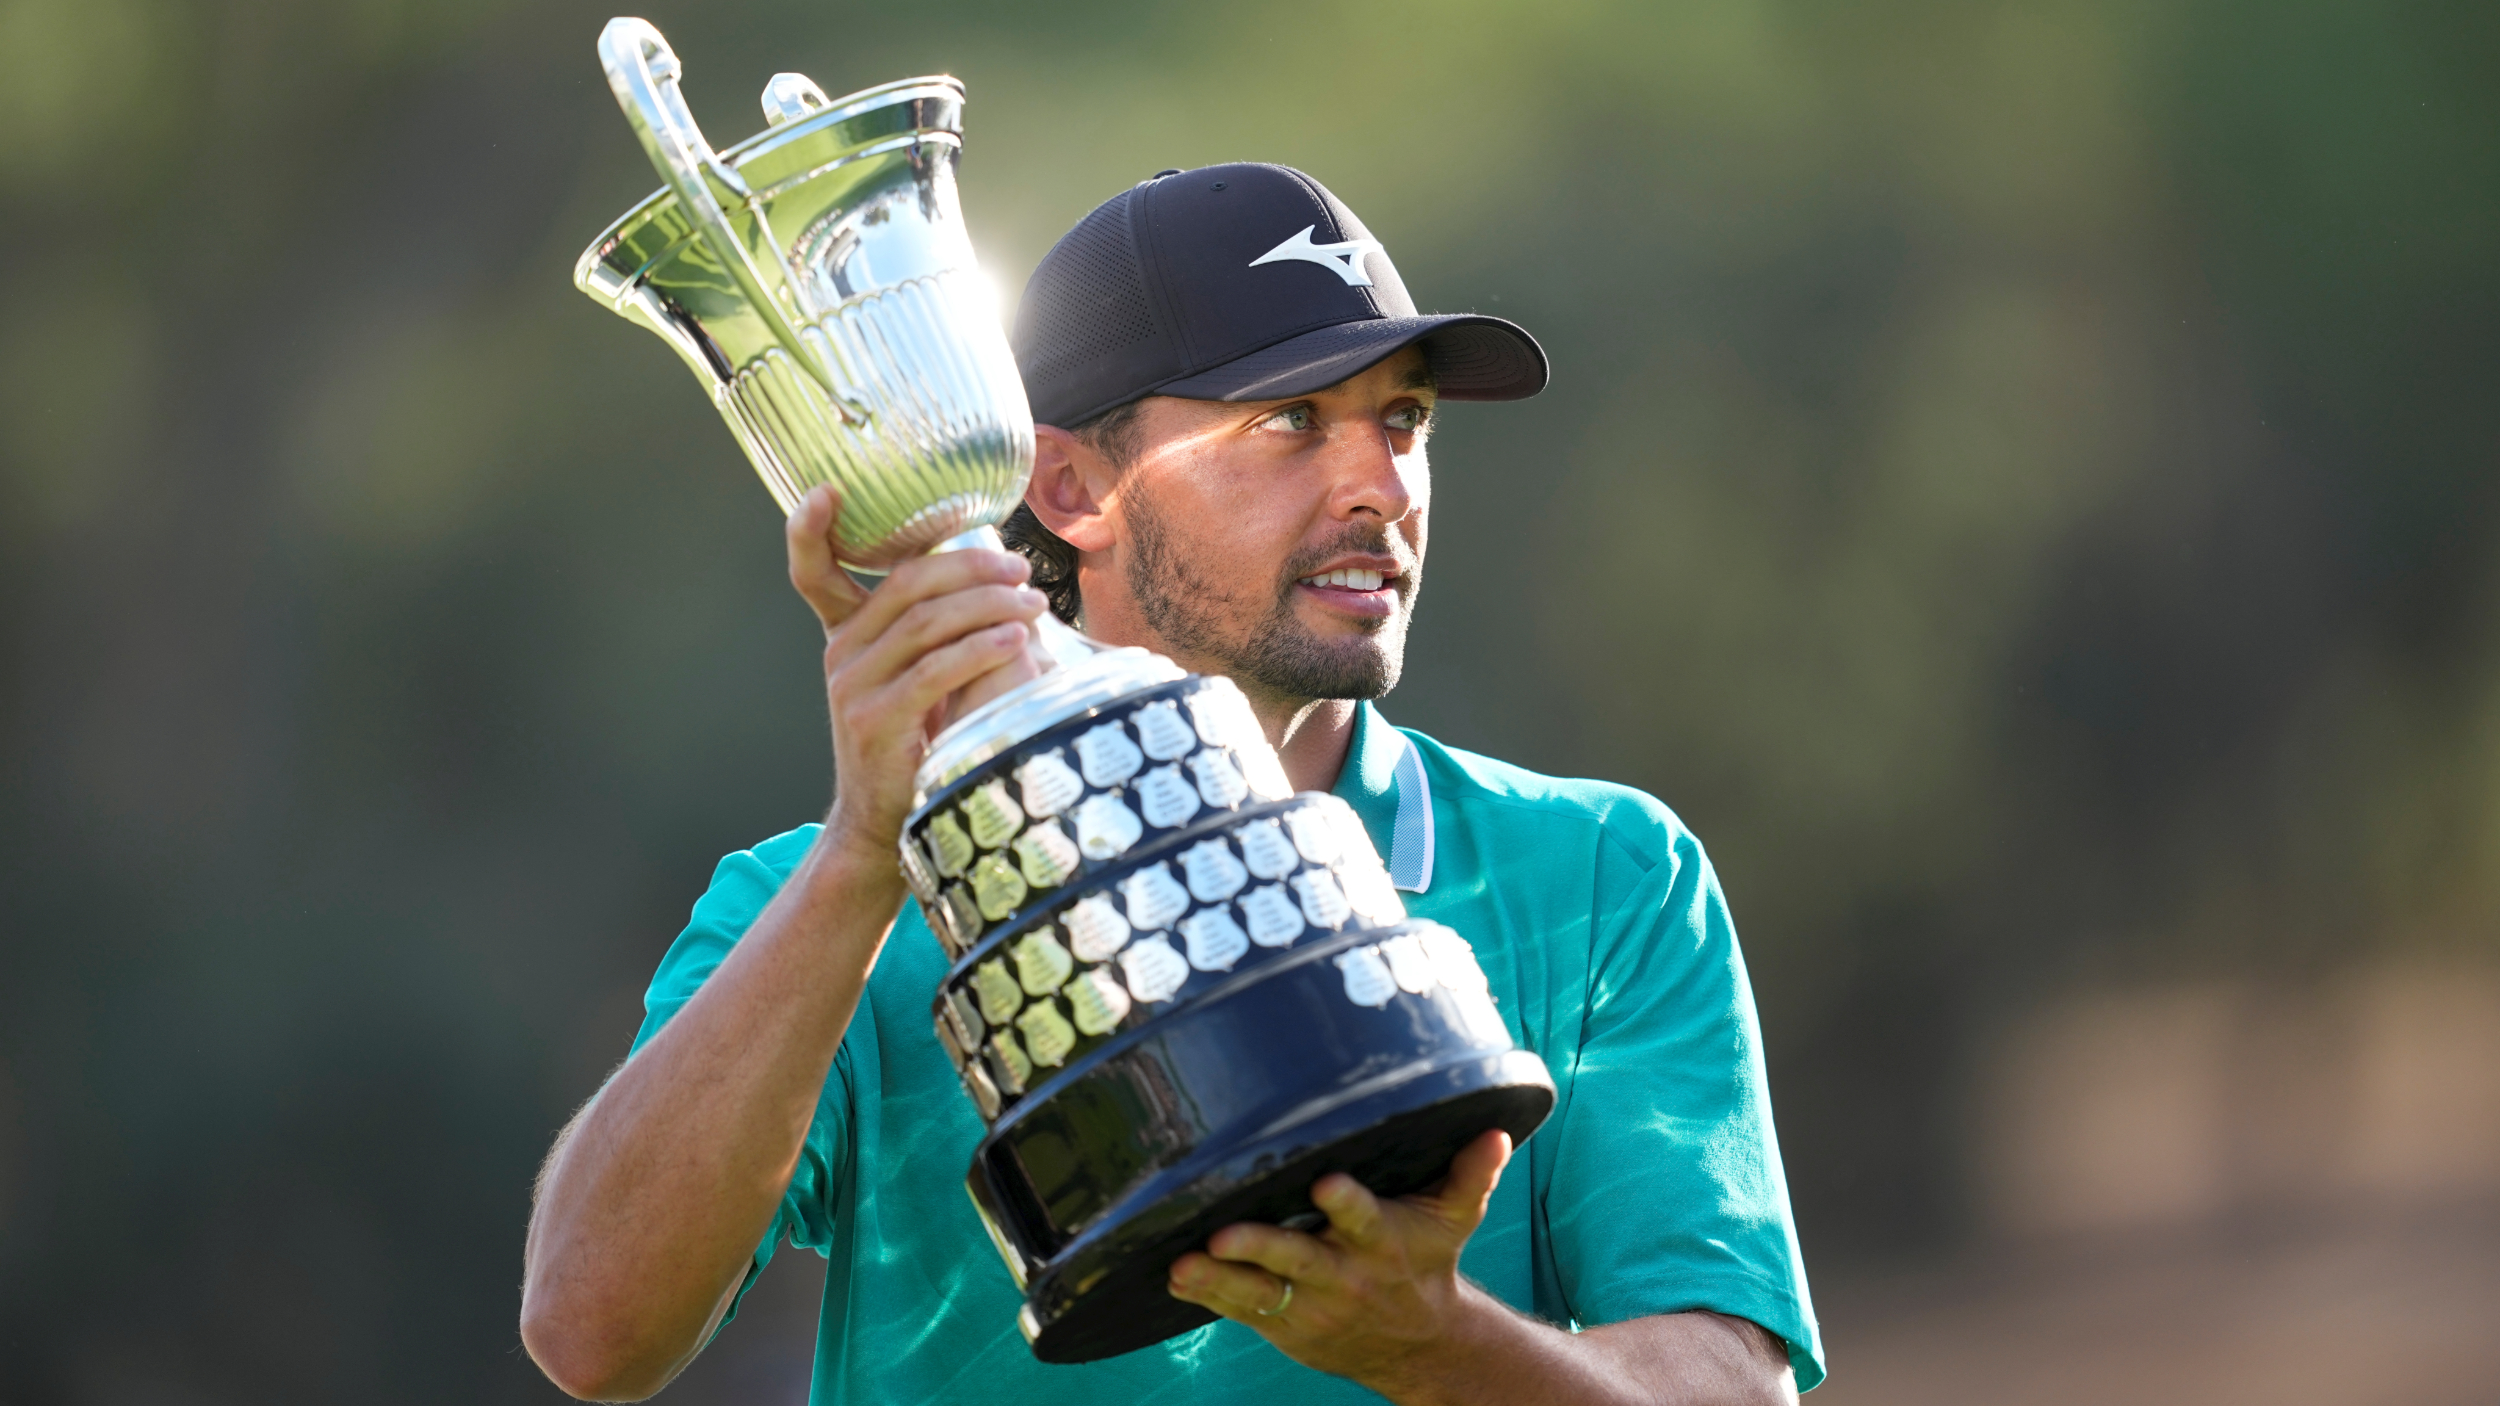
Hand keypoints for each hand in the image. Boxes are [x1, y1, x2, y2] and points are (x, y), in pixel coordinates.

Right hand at [785, 486, 1048, 863]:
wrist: (884, 820)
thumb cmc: (917, 738)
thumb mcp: (914, 675)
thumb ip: (932, 627)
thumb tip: (993, 570)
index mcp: (846, 632)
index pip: (814, 570)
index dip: (810, 529)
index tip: (827, 489)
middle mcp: (841, 651)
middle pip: (906, 584)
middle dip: (970, 566)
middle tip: (1022, 568)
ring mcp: (853, 685)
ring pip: (927, 622)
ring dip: (990, 605)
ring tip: (1035, 602)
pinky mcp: (876, 719)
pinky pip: (936, 669)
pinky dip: (981, 648)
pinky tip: (1017, 639)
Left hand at [1166, 1129, 1513, 1393]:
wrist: (1418, 1344)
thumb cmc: (1426, 1261)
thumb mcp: (1453, 1220)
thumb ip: (1470, 1175)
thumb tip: (1498, 1131)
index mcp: (1381, 1241)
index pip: (1363, 1218)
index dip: (1345, 1204)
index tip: (1324, 1184)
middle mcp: (1343, 1274)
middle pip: (1298, 1259)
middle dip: (1261, 1247)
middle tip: (1224, 1234)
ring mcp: (1310, 1304)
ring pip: (1258, 1291)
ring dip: (1218, 1279)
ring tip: (1183, 1264)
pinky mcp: (1285, 1326)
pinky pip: (1240, 1311)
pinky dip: (1207, 1296)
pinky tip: (1174, 1278)